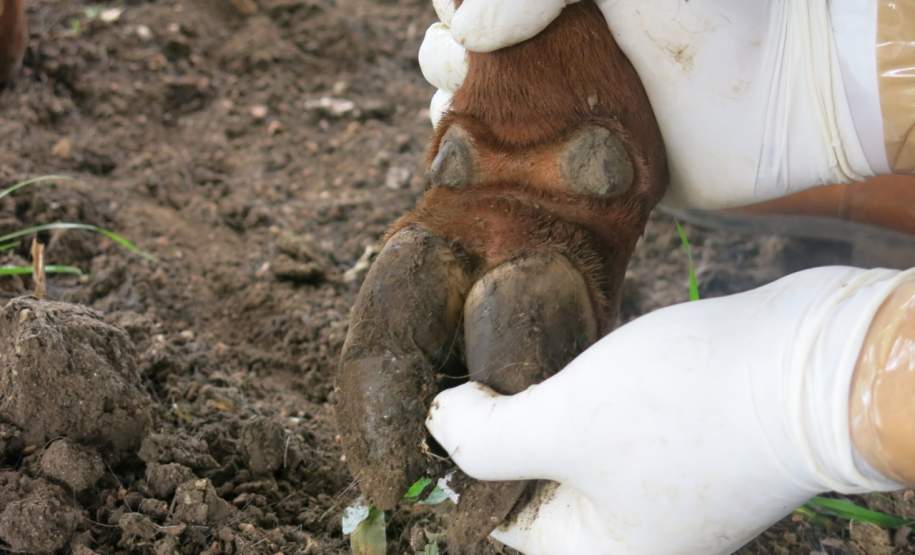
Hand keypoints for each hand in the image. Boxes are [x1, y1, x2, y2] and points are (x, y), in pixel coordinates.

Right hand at [421, 0, 886, 209]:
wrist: (783, 97)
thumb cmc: (717, 11)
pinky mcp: (566, 155)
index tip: (471, 10)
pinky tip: (478, 142)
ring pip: (464, 94)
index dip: (459, 0)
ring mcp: (557, 98)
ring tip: (475, 97)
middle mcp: (554, 39)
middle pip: (459, 38)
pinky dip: (468, 146)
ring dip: (452, 94)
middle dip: (451, 45)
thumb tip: (470, 32)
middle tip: (480, 56)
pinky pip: (494, 151)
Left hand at [427, 266, 909, 554]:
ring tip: (520, 359)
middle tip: (478, 372)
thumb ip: (488, 440)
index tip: (448, 404)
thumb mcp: (565, 423)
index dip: (467, 463)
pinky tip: (572, 356)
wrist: (814, 365)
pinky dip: (587, 397)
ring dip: (546, 406)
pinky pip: (613, 429)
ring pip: (575, 450)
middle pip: (538, 486)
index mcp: (599, 552)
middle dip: (506, 430)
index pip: (502, 523)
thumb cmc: (686, 407)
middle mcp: (634, 533)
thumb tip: (442, 424)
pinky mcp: (686, 446)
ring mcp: (665, 490)